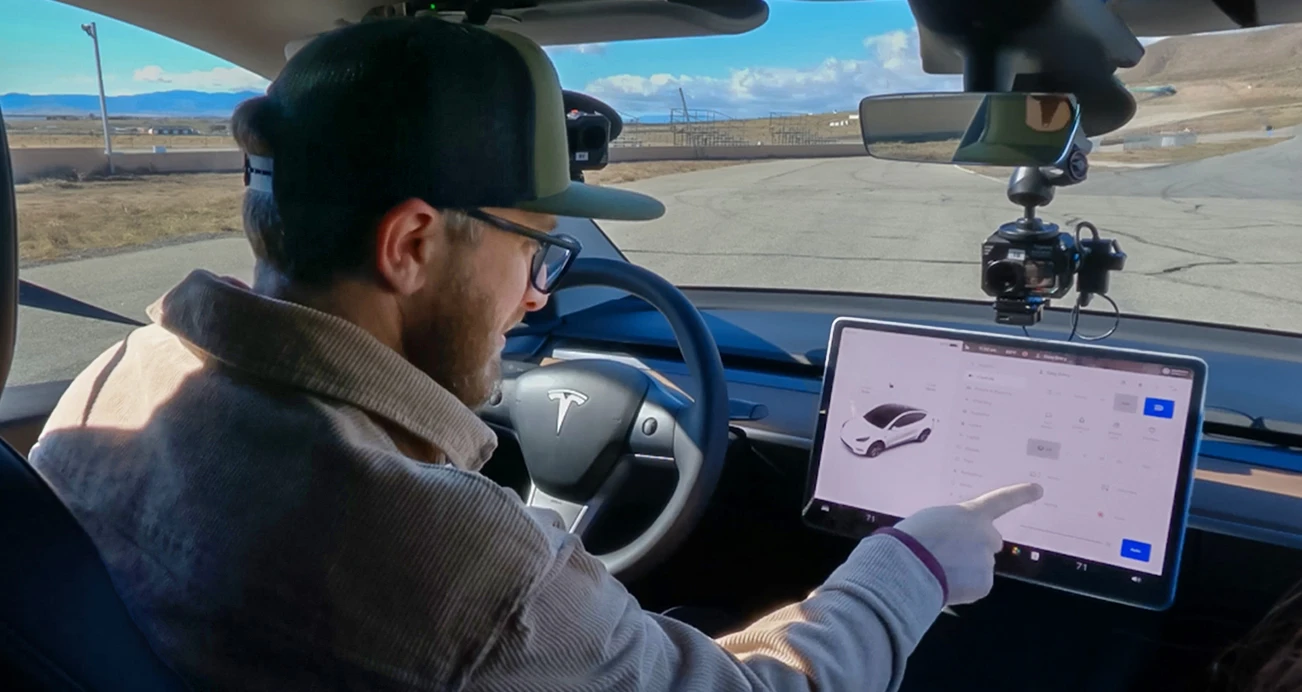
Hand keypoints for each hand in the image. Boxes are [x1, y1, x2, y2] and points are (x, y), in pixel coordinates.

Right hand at [893, 483, 1043, 605]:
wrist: (910, 567)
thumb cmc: (913, 539)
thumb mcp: (932, 521)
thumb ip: (952, 527)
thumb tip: (953, 544)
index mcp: (971, 515)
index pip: (1001, 501)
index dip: (1020, 495)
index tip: (1038, 489)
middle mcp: (986, 535)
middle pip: (989, 542)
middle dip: (975, 549)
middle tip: (949, 555)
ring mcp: (987, 561)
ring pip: (979, 567)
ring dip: (964, 570)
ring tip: (938, 570)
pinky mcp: (985, 584)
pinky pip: (975, 586)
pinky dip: (963, 588)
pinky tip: (944, 584)